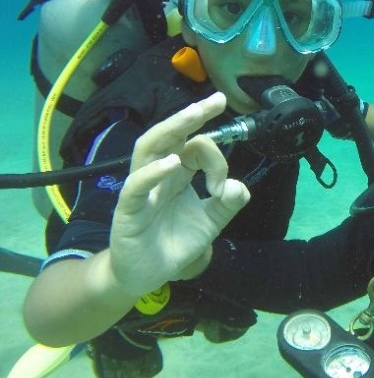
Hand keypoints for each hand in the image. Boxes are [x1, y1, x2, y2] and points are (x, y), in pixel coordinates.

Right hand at [109, 92, 249, 296]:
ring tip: (193, 115)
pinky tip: (172, 163)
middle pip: (170, 135)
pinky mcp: (128, 211)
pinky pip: (136, 186)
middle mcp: (158, 174)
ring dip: (171, 129)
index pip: (196, 148)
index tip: (223, 187)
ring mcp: (141, 189)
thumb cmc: (175, 243)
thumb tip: (241, 187)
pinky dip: (153, 172)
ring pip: (149, 148)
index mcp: (178, 174)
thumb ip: (228, 204)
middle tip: (217, 100)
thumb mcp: (210, 222)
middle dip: (192, 116)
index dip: (216, 160)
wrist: (146, 276)